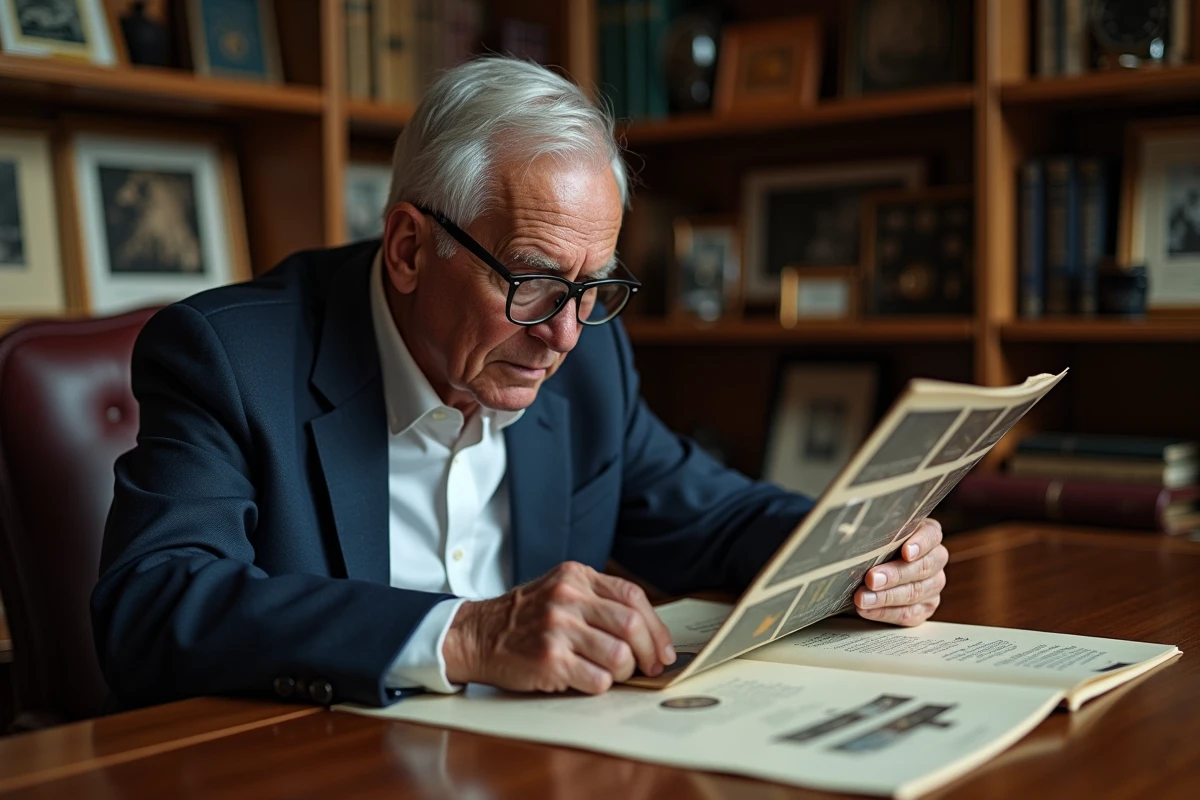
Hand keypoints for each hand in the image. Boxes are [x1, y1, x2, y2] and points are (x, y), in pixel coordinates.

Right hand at [442, 561, 676, 693]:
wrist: (478, 634)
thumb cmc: (525, 618)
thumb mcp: (560, 589)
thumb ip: (599, 600)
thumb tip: (648, 631)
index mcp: (576, 576)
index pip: (633, 596)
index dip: (656, 627)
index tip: (663, 649)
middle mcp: (568, 598)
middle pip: (632, 626)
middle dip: (649, 653)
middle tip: (650, 668)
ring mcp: (557, 628)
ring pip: (619, 656)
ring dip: (623, 672)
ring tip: (612, 673)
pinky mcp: (549, 660)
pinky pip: (597, 680)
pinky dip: (601, 685)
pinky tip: (587, 679)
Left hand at [854, 518, 947, 625]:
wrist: (867, 570)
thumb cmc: (873, 546)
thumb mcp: (875, 534)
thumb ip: (875, 533)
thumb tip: (856, 534)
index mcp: (928, 534)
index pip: (932, 535)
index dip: (920, 544)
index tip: (906, 552)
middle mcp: (936, 559)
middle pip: (923, 567)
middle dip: (895, 574)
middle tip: (872, 579)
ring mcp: (933, 585)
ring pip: (915, 592)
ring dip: (885, 597)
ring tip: (862, 598)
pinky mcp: (924, 608)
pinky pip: (907, 614)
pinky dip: (884, 613)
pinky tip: (866, 610)